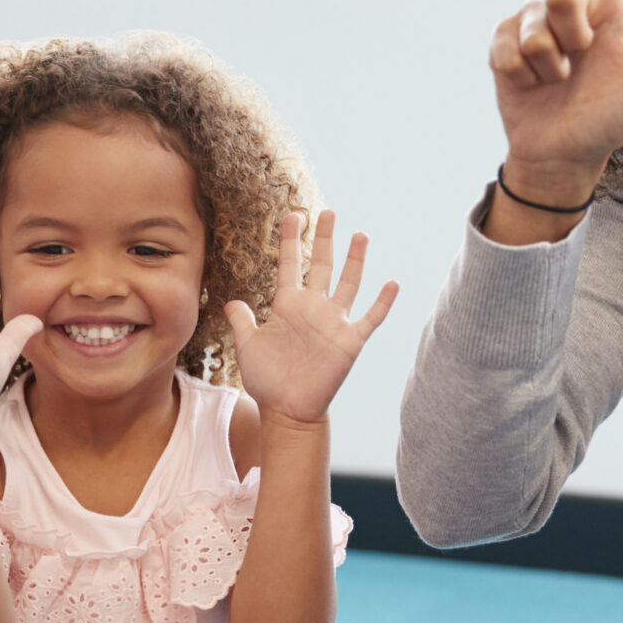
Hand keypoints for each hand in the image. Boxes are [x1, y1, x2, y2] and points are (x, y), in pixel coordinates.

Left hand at [226, 211, 397, 426]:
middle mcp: (313, 308)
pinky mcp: (350, 341)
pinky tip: (392, 282)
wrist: (287, 410)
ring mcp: (333, 323)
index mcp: (287, 305)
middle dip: (324, 238)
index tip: (292, 214)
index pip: (289, 264)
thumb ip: (242, 321)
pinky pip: (370, 318)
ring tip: (360, 234)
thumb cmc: (267, 380)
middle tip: (328, 212)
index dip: (290, 240)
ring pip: (348, 284)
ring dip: (354, 260)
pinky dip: (382, 302)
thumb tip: (230, 302)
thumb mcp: (248, 346)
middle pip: (321, 265)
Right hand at [489, 0, 622, 210]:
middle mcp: (569, 9)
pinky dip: (520, 70)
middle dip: (572, 35)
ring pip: (533, 22)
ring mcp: (534, 26)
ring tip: (558, 80)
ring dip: (548, 61)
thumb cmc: (614, 117)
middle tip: (581, 65)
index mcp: (607, 6)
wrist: (565, 154)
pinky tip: (531, 85)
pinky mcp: (504, 46)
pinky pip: (506, 43)